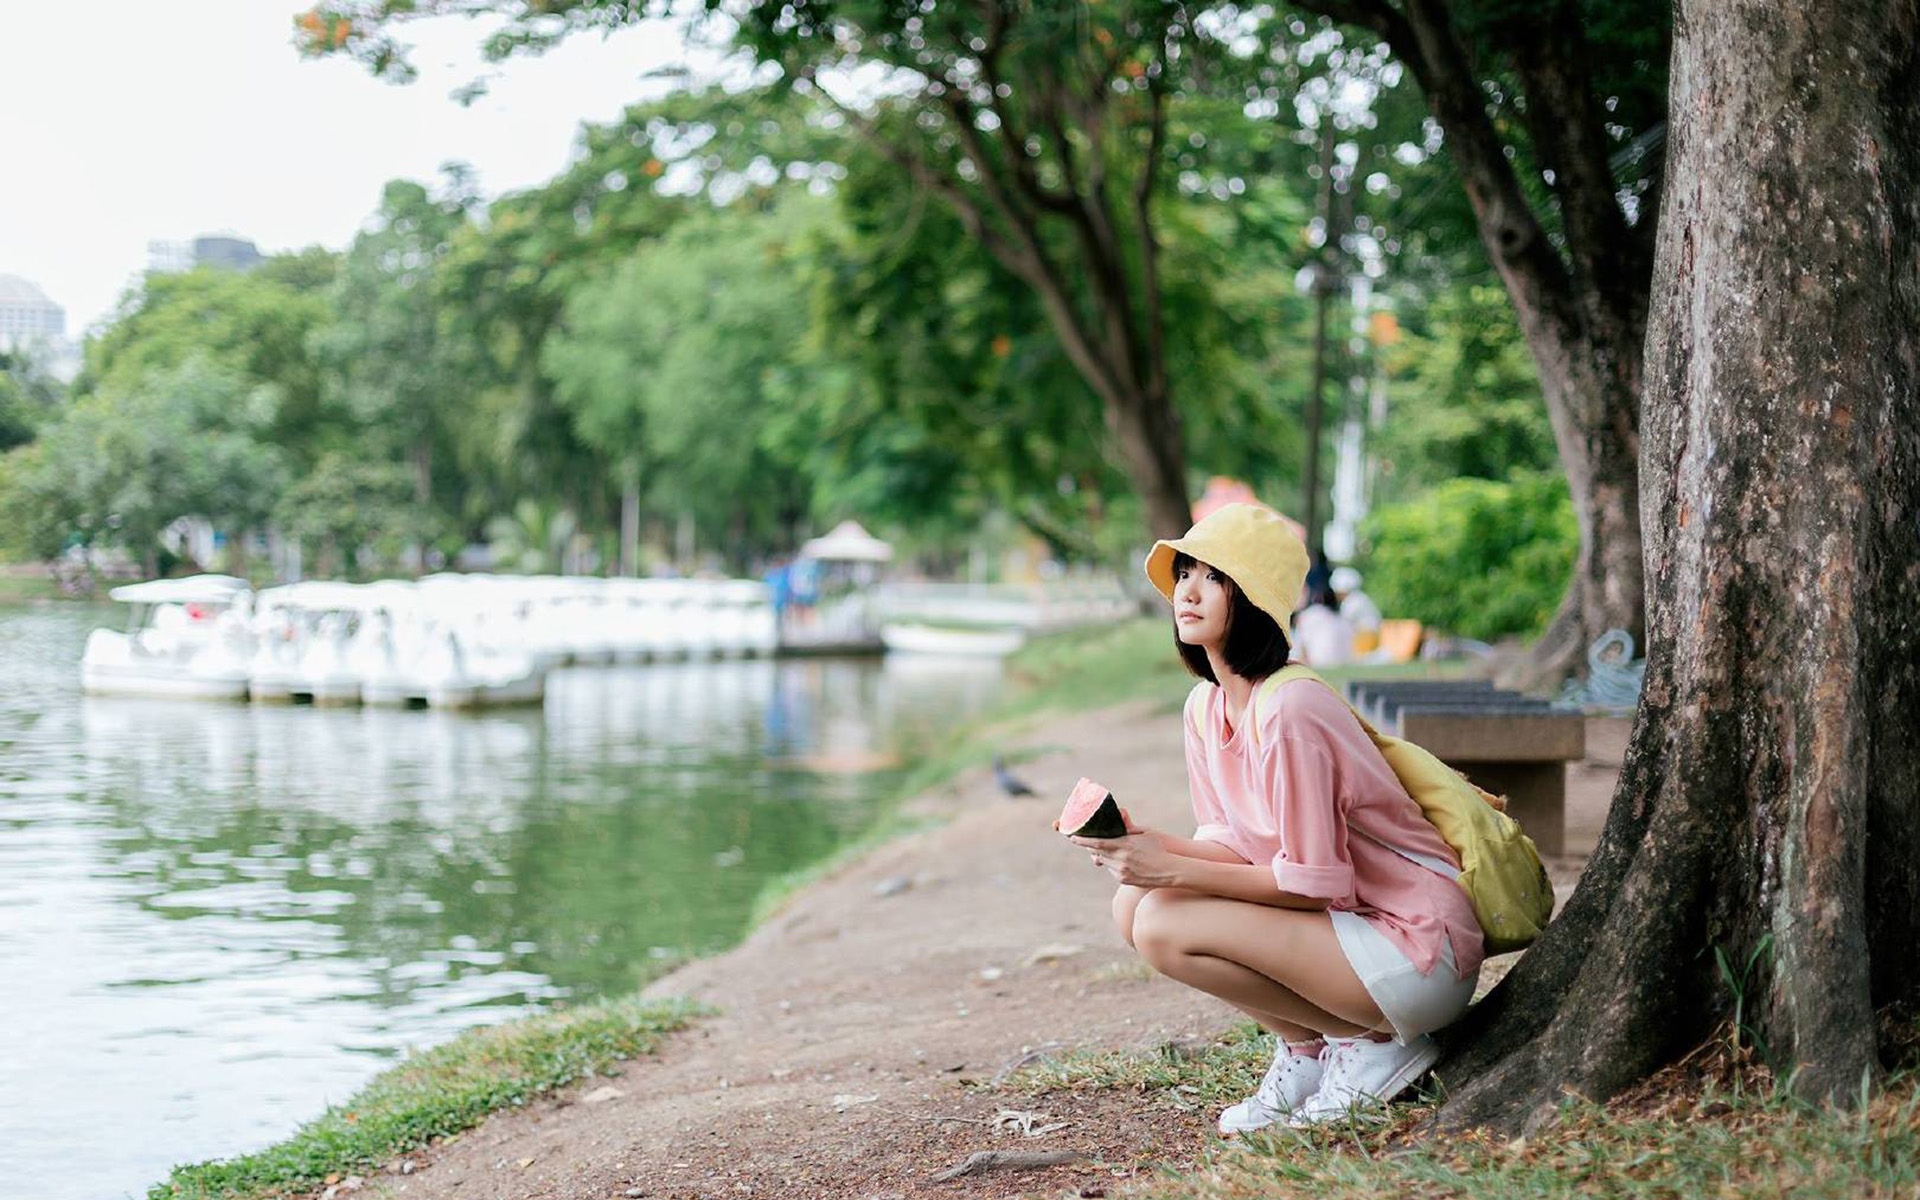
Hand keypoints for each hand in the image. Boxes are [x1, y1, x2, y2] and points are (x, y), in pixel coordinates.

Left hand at [1067, 830, 1182, 888]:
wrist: (1170, 870)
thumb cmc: (1159, 848)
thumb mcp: (1145, 832)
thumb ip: (1129, 825)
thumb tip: (1121, 811)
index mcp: (1124, 846)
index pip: (1097, 843)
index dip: (1082, 840)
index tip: (1072, 837)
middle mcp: (1120, 860)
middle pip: (1096, 852)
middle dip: (1090, 847)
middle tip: (1086, 840)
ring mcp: (1121, 871)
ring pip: (1103, 862)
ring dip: (1102, 855)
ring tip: (1110, 849)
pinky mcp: (1124, 880)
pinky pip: (1111, 870)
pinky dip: (1112, 864)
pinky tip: (1121, 860)